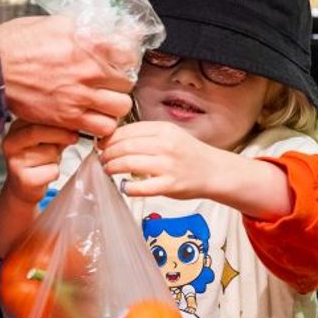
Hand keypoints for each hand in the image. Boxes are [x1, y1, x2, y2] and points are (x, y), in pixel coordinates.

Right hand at [0, 15, 134, 137]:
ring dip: (116, 105)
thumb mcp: (53, 23)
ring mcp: (79, 96)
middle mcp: (88, 70)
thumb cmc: (17, 43)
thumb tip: (102, 27)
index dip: (128, 57)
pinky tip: (94, 116)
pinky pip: (101, 127)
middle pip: (128, 82)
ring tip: (106, 101)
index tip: (122, 59)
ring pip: (120, 107)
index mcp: (88, 42)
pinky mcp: (67, 117)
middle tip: (113, 82)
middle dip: (123, 82)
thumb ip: (81, 28)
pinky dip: (102, 124)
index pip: (130, 52)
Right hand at [0, 121, 77, 257]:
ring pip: (49, 152)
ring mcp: (14, 162)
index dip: (58, 120)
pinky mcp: (23, 179)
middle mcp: (10, 144)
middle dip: (61, 134)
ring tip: (49, 161)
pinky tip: (46, 174)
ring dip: (57, 158)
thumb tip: (75, 120)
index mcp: (15, 130)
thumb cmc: (37, 160)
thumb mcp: (46, 140)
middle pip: (38, 131)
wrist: (25, 187)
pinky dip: (55, 172)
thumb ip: (56, 129)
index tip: (74, 122)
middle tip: (74, 138)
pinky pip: (51, 170)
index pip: (36, 118)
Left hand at [99, 121, 225, 199]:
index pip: (127, 130)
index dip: (110, 138)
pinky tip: (124, 187)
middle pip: (125, 146)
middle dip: (108, 153)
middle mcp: (166, 145)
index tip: (102, 144)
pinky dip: (127, 188)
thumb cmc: (191, 154)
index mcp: (164, 130)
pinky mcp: (169, 185)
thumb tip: (115, 139)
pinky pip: (140, 187)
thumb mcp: (171, 135)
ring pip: (128, 163)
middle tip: (103, 158)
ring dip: (112, 167)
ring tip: (109, 170)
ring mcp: (168, 165)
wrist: (215, 171)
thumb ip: (147, 135)